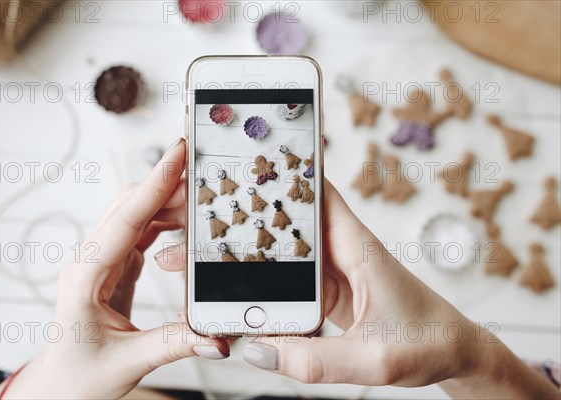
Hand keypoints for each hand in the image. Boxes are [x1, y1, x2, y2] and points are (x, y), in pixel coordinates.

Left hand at [2, 138, 228, 399]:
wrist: (60, 385)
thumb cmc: (79, 376)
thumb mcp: (128, 362)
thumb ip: (175, 344)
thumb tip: (216, 336)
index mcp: (86, 277)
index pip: (126, 219)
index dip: (155, 184)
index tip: (178, 155)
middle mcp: (92, 261)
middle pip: (131, 206)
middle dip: (166, 184)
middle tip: (203, 171)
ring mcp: (104, 261)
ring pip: (137, 214)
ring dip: (168, 201)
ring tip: (201, 197)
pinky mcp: (117, 267)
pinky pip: (142, 232)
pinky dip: (165, 220)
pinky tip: (185, 221)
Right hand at [239, 180, 556, 397]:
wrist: (453, 354)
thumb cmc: (428, 343)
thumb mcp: (371, 359)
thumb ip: (313, 360)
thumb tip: (258, 350)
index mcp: (356, 247)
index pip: (317, 192)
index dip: (283, 171)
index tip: (245, 159)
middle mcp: (341, 251)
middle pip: (289, 218)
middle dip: (250, 211)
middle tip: (206, 210)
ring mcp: (332, 271)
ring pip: (285, 248)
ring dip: (252, 246)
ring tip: (209, 247)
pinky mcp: (328, 290)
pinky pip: (289, 278)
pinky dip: (265, 280)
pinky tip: (239, 287)